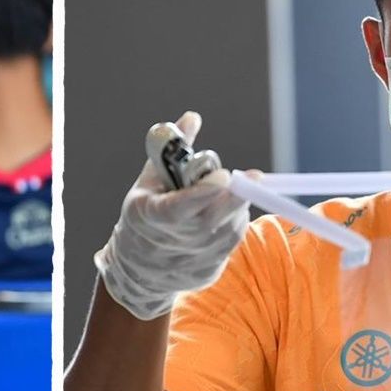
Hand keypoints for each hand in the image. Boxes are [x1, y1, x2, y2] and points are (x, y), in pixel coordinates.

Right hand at [94, 111, 249, 319]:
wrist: (137, 270)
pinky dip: (234, 222)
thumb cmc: (145, 214)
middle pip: (212, 221)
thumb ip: (174, 151)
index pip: (178, 207)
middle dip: (236, 197)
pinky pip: (232, 243)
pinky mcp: (208, 272)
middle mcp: (170, 242)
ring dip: (236, 206)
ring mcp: (190, 261)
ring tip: (226, 193)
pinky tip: (226, 212)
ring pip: (228, 230)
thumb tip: (193, 118)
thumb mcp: (150, 181)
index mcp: (149, 216)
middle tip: (253, 177)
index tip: (223, 176)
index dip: (203, 192)